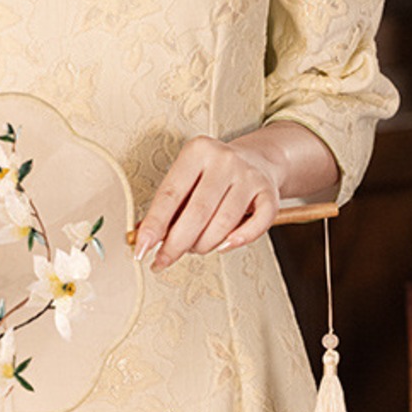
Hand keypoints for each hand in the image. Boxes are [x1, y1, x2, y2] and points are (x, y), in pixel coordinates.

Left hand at [134, 135, 282, 271]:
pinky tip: (223, 246)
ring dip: (205, 245)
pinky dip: (239, 240)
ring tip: (195, 248)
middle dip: (177, 243)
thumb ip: (169, 207)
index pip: (170, 194)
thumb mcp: (188, 179)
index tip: (142, 249)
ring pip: (224, 223)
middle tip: (164, 260)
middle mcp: (224, 160)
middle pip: (197, 211)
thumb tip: (144, 237)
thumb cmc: (213, 176)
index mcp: (197, 151)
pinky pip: (256, 225)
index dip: (154, 225)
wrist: (258, 159)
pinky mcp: (270, 192)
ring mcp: (249, 175)